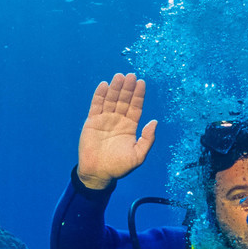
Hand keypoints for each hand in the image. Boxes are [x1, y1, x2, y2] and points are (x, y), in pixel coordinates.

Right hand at [77, 72, 156, 188]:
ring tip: (119, 76)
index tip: (141, 82)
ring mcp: (105, 119)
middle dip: (128, 88)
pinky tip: (104, 85)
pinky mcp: (92, 121)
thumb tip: (154, 121)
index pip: (135, 106)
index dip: (138, 95)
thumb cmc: (119, 167)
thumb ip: (147, 139)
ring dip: (115, 88)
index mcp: (130, 126)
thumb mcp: (138, 155)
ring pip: (111, 100)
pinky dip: (99, 95)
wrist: (98, 173)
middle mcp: (118, 120)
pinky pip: (96, 106)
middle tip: (131, 75)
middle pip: (124, 100)